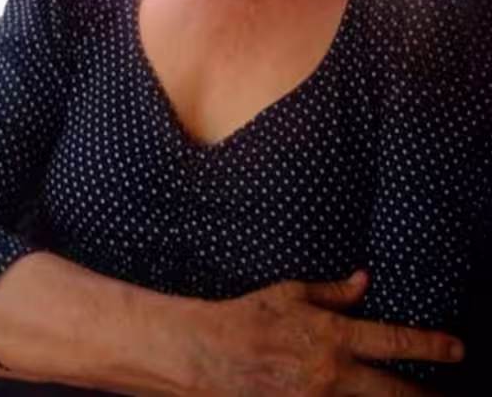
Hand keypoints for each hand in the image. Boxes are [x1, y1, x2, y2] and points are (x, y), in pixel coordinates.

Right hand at [185, 271, 464, 396]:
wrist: (210, 355)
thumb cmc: (250, 317)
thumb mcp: (292, 292)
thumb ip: (334, 292)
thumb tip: (364, 281)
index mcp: (333, 336)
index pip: (393, 341)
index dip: (429, 345)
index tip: (456, 348)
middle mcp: (332, 374)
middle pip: (394, 391)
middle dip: (425, 395)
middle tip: (448, 396)